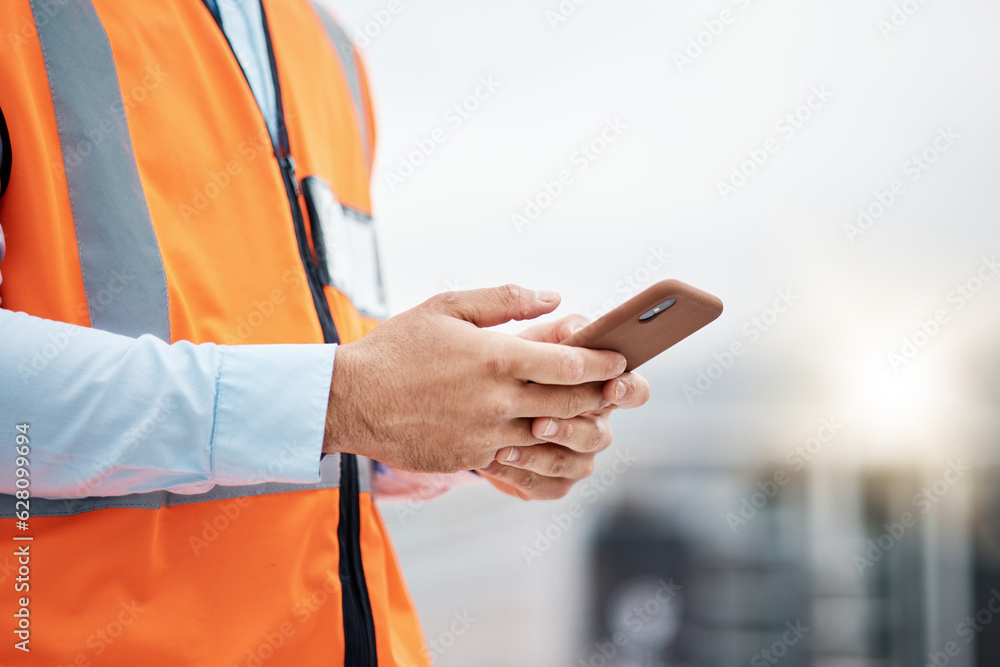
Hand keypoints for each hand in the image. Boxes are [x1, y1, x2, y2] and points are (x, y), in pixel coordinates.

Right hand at [323, 286, 626, 472]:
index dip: (604, 363)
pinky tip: (543, 433)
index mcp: (496, 357)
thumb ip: (504, 299)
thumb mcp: (447, 305)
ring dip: (575, 424)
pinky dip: (538, 445)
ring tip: (588, 412)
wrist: (351, 399)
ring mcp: (485, 434)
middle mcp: (497, 400)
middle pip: (571, 403)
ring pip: (550, 434)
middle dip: (601, 396)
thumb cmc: (398, 347)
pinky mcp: (471, 458)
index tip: (621, 359)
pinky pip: (519, 456)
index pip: (572, 364)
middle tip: (618, 389)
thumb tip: (553, 297)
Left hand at [477, 314, 649, 500]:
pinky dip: (522, 474)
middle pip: (599, 435)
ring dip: (543, 455)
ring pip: (576, 464)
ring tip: (509, 445)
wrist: (476, 401)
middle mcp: (595, 425)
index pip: (634, 391)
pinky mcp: (554, 482)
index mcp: (599, 389)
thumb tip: (577, 329)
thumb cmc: (515, 365)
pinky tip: (496, 460)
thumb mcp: (532, 342)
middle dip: (570, 428)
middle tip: (540, 421)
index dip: (629, 390)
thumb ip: (558, 332)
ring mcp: (578, 457)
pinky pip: (547, 486)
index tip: (611, 385)